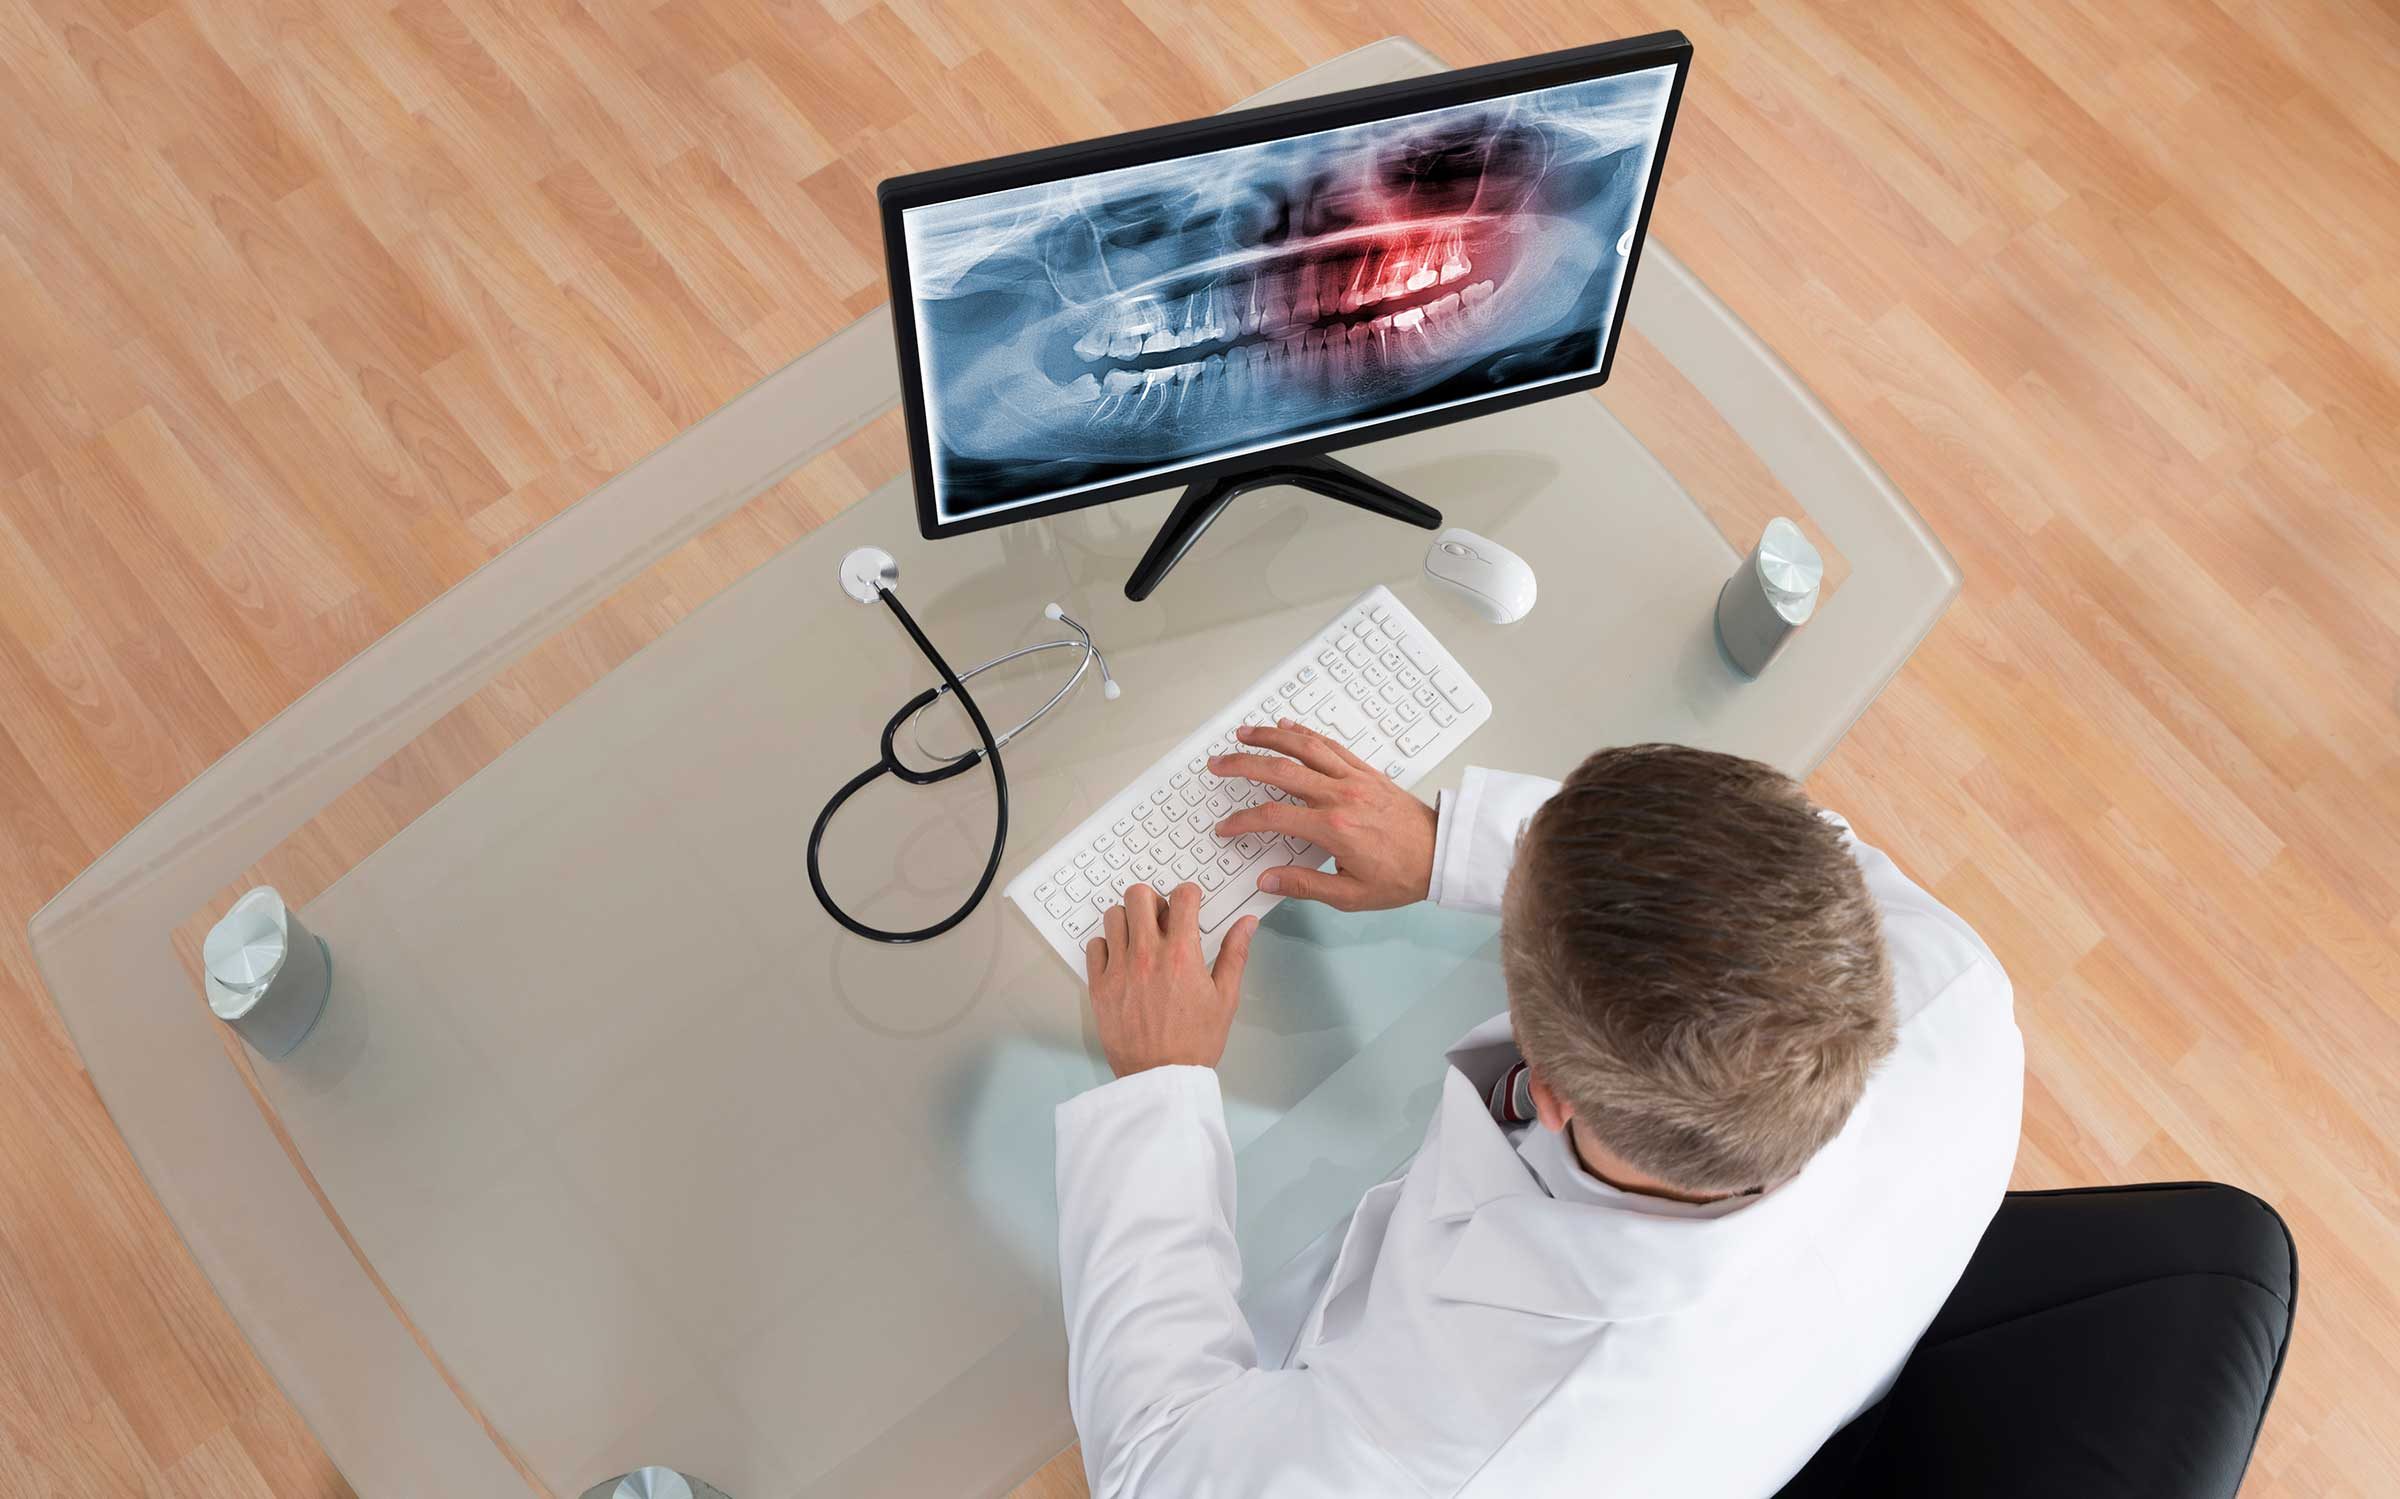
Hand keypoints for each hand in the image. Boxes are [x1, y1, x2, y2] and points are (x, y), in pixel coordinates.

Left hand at [1084, 881, 1258, 1077]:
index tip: (1190, 905)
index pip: (1183, 896)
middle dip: (1154, 901)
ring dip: (1129, 921)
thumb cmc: (1195, 1043)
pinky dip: (1107, 947)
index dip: (1189, 895)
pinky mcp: (1099, 986)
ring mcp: (1119, 969)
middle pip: (1140, 895)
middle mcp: (1148, 955)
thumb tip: (1246, 924)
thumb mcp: (1225, 998)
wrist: (1161, 1079)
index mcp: (1182, 955)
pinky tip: (1122, 961)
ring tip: (1141, 940)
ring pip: (1114, 915)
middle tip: (1162, 920)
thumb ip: (1235, 954)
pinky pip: (1095, 946)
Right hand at [1207, 718, 1437, 911]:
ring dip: (1270, 737)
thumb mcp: (1351, 895)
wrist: (1442, 854)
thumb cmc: (1401, 876)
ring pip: (1305, 748)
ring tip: (1243, 734)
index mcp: (1335, 828)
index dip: (1243, 822)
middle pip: (1282, 770)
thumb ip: (1305, 885)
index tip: (1227, 828)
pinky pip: (1331, 745)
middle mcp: (1342, 795)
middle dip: (1244, 765)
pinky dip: (1306, 733)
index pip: (1274, 816)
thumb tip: (1267, 880)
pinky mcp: (1366, 771)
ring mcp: (1355, 778)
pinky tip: (1287, 727)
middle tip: (1219, 764)